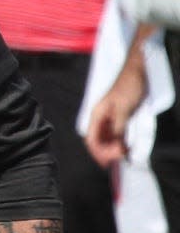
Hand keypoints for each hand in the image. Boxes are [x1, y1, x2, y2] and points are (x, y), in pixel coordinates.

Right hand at [85, 47, 147, 168]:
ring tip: (125, 153)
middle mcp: (101, 118)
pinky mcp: (120, 118)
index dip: (97, 153)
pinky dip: (120, 143)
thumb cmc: (129, 85)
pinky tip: (126, 147)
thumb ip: (118, 127)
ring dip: (114, 149)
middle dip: (107, 152)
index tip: (108, 163)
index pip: (91, 139)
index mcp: (96, 114)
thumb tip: (115, 144)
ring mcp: (110, 118)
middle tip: (121, 156)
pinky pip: (116, 135)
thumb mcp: (123, 108)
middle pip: (98, 141)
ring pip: (107, 139)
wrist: (139, 69)